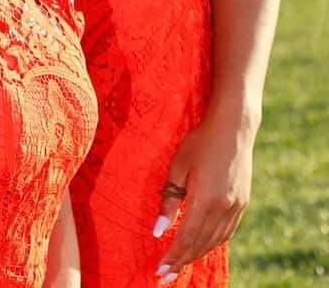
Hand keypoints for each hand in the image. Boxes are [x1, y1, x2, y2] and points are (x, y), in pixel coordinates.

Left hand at [152, 113, 254, 282]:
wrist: (233, 129)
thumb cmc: (199, 143)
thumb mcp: (178, 168)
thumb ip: (169, 200)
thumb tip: (159, 230)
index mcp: (207, 200)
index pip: (187, 237)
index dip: (174, 256)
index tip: (161, 270)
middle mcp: (224, 209)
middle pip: (201, 244)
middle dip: (183, 261)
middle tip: (166, 276)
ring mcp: (237, 207)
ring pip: (215, 241)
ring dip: (197, 254)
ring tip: (180, 265)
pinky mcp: (242, 203)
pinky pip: (226, 232)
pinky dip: (212, 242)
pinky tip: (202, 246)